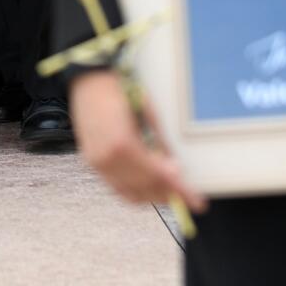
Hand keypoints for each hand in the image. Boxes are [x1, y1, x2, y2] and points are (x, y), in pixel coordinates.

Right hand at [68, 72, 205, 214]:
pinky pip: (117, 187)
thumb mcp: (148, 115)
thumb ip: (160, 144)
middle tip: (185, 193)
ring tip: (168, 191)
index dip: (180, 191)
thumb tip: (174, 167)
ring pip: (130, 194)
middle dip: (168, 193)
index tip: (197, 202)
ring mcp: (97, 163)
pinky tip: (147, 187)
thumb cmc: (119, 92)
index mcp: (124, 144)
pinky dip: (135, 191)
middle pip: (145, 189)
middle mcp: (108, 159)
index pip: (158, 176)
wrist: (88, 82)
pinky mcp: (92, 163)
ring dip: (152, 195)